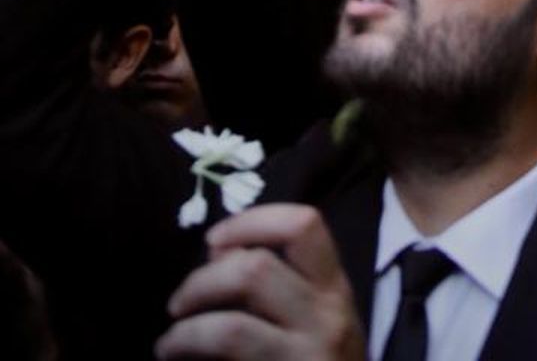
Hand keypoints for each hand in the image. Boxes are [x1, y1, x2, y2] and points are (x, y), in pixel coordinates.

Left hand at [157, 205, 363, 358]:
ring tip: (169, 340)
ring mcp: (304, 358)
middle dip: (201, 281)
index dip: (251, 222)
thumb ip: (283, 285)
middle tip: (178, 302)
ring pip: (233, 327)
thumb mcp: (320, 319)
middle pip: (255, 270)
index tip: (213, 241)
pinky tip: (176, 356)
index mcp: (334, 287)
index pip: (303, 225)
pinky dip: (190, 352)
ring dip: (187, 328)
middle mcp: (325, 317)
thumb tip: (218, 255)